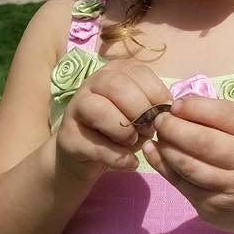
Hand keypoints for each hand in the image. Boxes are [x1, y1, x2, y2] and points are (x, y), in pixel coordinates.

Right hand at [55, 59, 171, 181]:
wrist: (88, 155)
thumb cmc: (122, 128)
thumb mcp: (143, 113)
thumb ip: (154, 106)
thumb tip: (167, 111)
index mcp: (116, 71)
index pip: (139, 72)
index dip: (156, 94)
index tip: (164, 113)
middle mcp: (93, 82)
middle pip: (117, 86)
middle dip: (140, 110)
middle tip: (147, 129)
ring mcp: (76, 107)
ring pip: (99, 109)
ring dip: (124, 130)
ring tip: (132, 142)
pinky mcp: (67, 136)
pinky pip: (95, 145)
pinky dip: (118, 157)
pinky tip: (128, 162)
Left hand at [143, 97, 233, 233]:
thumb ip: (219, 118)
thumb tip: (179, 106)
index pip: (226, 115)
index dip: (196, 107)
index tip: (176, 104)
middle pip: (205, 142)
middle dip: (175, 128)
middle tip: (160, 120)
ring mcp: (232, 187)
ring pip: (190, 165)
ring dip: (167, 148)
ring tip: (158, 135)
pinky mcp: (212, 206)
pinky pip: (181, 184)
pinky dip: (162, 166)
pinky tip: (152, 152)